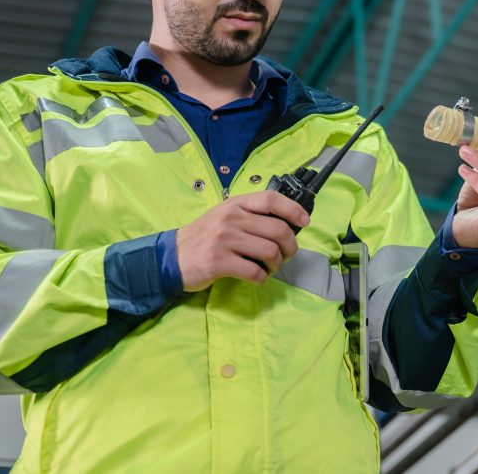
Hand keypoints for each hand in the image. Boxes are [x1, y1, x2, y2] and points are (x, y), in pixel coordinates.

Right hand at [176, 191, 308, 290]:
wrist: (172, 256)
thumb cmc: (204, 236)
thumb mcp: (225, 216)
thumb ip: (251, 215)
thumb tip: (287, 223)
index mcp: (235, 204)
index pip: (271, 199)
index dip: (293, 209)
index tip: (305, 222)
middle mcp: (231, 218)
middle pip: (278, 229)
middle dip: (290, 247)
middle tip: (286, 255)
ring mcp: (224, 240)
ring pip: (270, 251)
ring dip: (277, 264)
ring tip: (270, 267)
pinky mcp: (218, 262)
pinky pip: (254, 271)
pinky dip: (262, 277)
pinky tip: (257, 276)